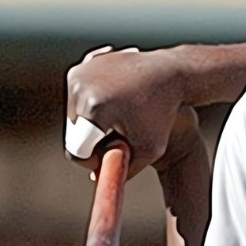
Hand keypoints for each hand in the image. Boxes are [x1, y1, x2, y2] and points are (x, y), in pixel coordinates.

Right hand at [65, 45, 188, 177]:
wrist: (172, 73)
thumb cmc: (163, 114)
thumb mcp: (150, 149)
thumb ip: (123, 170)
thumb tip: (93, 179)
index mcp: (94, 108)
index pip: (76, 149)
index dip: (92, 160)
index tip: (111, 156)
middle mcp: (81, 88)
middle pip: (73, 131)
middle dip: (93, 139)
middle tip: (119, 137)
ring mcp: (80, 73)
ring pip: (74, 113)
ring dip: (91, 122)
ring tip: (121, 120)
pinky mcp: (82, 66)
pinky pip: (78, 95)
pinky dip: (92, 102)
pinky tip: (114, 102)